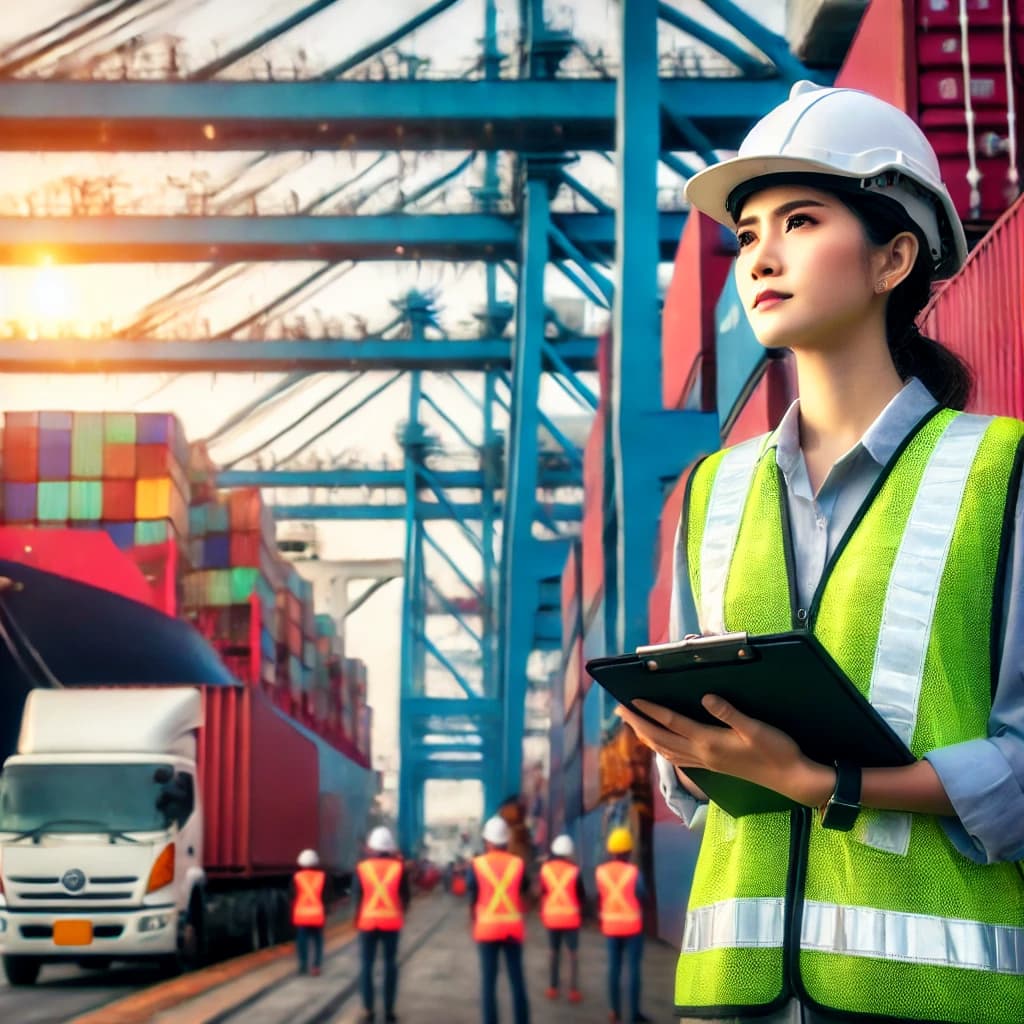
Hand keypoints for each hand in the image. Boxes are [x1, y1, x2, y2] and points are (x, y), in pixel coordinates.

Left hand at [616, 696, 833, 806]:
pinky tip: (660, 745)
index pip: (672, 723)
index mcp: (709, 742)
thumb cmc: (776, 751)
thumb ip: (730, 713)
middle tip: (619, 710)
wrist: (791, 779)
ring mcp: (705, 763)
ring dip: (646, 736)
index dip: (650, 711)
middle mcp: (702, 754)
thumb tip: (706, 697)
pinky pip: (677, 758)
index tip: (631, 701)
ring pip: (666, 750)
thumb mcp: (756, 728)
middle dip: (638, 724)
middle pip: (661, 738)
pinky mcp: (712, 767)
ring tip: (632, 725)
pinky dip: (662, 749)